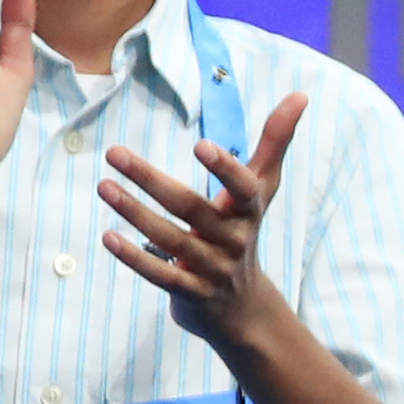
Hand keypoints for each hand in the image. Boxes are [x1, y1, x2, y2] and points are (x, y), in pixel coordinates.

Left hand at [102, 92, 305, 352]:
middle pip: (190, 208)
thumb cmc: (245, 232)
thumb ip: (275, 142)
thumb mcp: (262, 190)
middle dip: (151, 180)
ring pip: (170, 239)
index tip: (200, 145)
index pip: (244, 188)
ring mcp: (212, 269)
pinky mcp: (190, 293)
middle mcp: (233, 240)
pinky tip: (108, 237)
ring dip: (134, 212)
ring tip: (104, 186)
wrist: (244, 309)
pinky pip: (161, 275)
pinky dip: (134, 258)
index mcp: (250, 211)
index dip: (225, 168)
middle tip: (115, 153)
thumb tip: (300, 94)